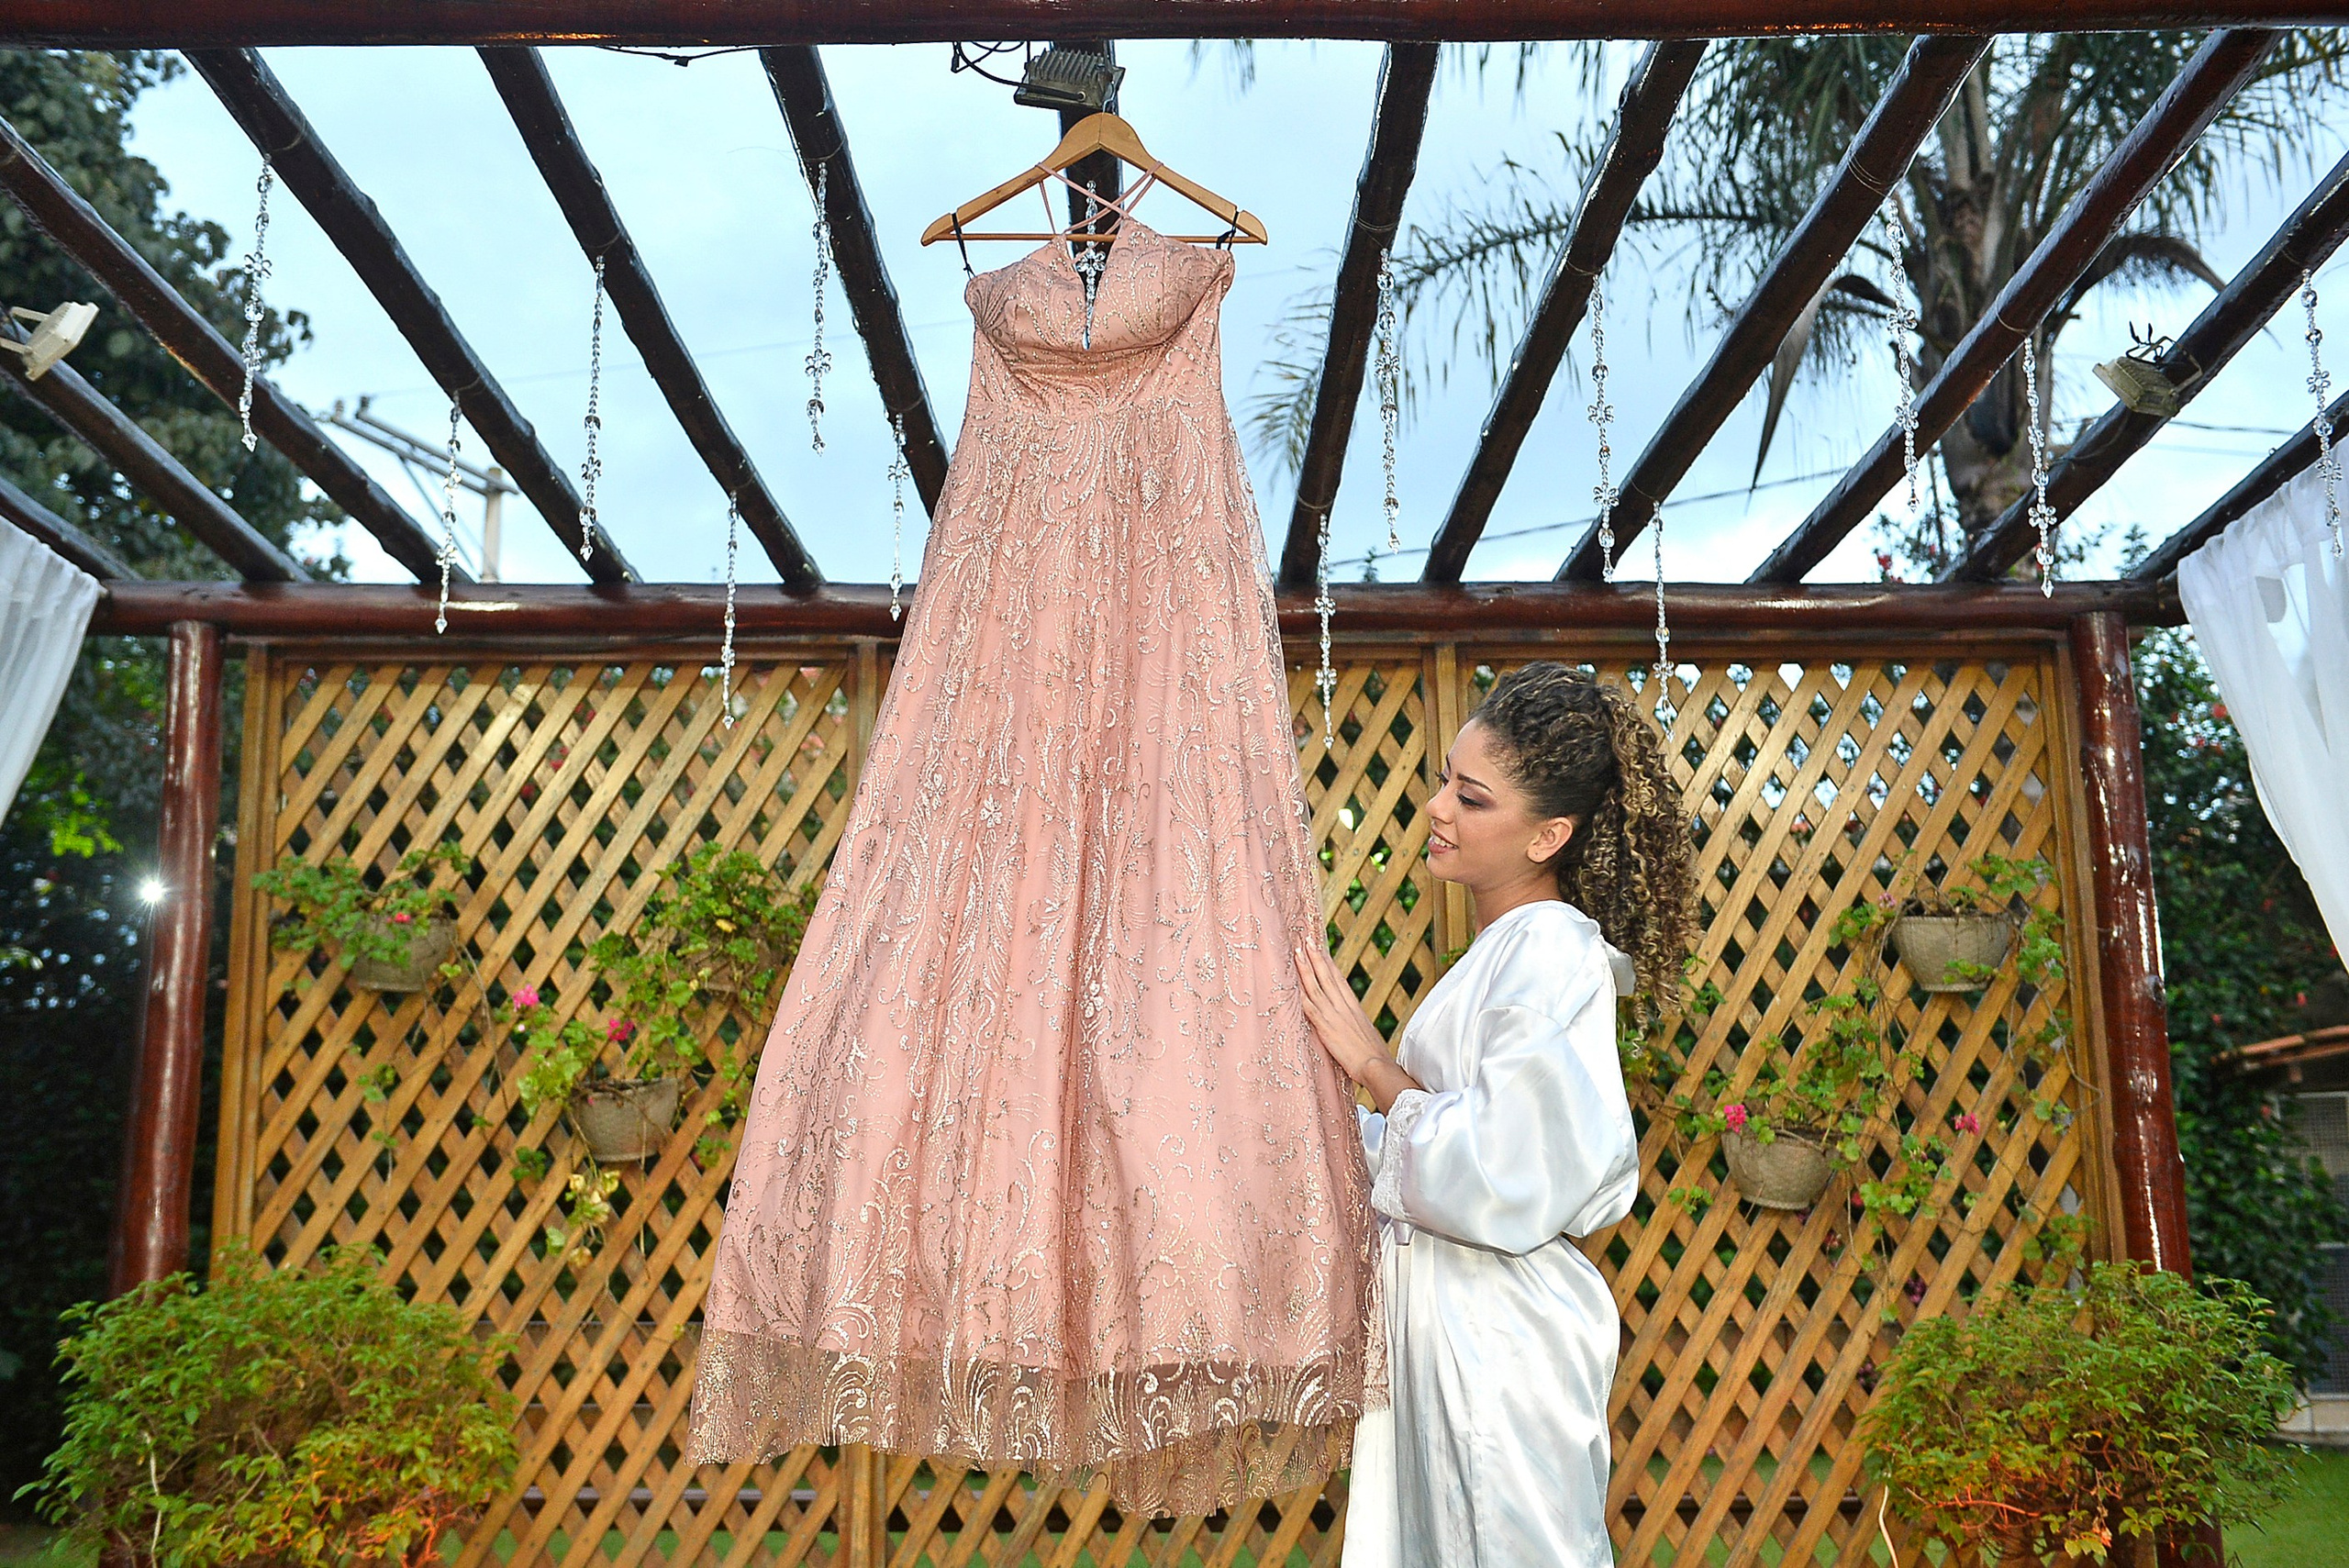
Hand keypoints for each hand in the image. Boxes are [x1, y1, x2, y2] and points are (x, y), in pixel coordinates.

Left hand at [1293, 936, 1391, 1085]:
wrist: (1376, 1066)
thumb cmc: (1372, 1055)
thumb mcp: (1364, 1032)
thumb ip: (1353, 1022)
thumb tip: (1347, 1020)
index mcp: (1353, 1006)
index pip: (1338, 978)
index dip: (1327, 962)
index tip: (1320, 948)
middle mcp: (1344, 1006)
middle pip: (1327, 976)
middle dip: (1316, 956)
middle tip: (1306, 939)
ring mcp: (1334, 1016)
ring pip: (1316, 987)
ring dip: (1306, 969)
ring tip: (1297, 952)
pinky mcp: (1327, 1028)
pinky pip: (1311, 1009)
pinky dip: (1302, 996)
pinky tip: (1293, 986)